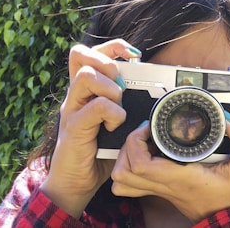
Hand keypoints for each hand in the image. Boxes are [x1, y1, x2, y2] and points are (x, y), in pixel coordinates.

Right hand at [40, 39, 140, 217]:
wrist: (76, 182)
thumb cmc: (98, 152)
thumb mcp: (116, 124)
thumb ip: (127, 107)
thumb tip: (156, 95)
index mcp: (85, 91)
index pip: (88, 53)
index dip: (112, 46)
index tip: (134, 54)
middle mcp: (75, 96)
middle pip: (80, 55)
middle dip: (107, 60)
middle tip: (121, 81)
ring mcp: (72, 109)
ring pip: (86, 76)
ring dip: (111, 87)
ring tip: (119, 104)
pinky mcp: (74, 127)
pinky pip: (96, 107)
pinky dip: (112, 113)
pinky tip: (114, 125)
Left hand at [110, 120, 229, 222]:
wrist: (225, 216)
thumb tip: (229, 122)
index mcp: (181, 177)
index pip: (142, 164)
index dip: (137, 141)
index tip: (150, 126)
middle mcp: (165, 184)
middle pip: (125, 171)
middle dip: (129, 145)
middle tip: (146, 131)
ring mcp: (159, 190)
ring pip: (121, 180)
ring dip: (125, 157)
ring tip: (142, 142)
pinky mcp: (158, 190)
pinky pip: (129, 185)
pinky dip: (129, 169)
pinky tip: (144, 155)